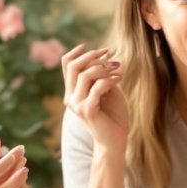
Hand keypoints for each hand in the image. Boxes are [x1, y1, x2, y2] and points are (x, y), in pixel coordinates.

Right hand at [61, 45, 128, 159]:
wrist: (115, 141)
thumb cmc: (113, 117)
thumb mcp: (107, 91)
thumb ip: (101, 77)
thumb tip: (103, 59)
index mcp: (73, 92)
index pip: (66, 65)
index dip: (76, 52)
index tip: (90, 46)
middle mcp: (71, 98)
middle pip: (73, 67)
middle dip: (92, 56)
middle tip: (109, 54)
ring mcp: (77, 105)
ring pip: (85, 75)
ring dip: (103, 68)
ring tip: (118, 69)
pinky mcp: (88, 111)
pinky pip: (97, 87)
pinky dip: (109, 80)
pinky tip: (120, 79)